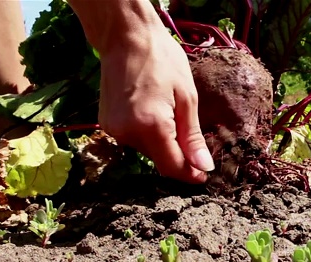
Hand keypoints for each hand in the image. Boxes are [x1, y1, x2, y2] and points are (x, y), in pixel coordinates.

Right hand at [96, 23, 214, 183]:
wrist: (125, 36)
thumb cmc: (162, 60)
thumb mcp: (187, 98)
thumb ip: (193, 137)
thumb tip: (203, 167)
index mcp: (151, 126)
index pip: (172, 166)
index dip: (189, 174)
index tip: (204, 175)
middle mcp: (128, 132)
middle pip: (160, 160)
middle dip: (179, 156)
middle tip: (194, 140)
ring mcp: (113, 129)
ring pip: (147, 151)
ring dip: (163, 143)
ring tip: (171, 114)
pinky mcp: (106, 124)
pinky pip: (134, 139)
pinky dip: (148, 134)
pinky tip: (154, 112)